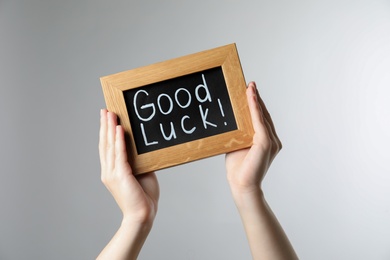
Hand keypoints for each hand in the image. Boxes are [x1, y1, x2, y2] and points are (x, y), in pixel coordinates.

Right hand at [99, 109, 158, 224]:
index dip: (106, 132)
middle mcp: (108, 171)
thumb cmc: (143, 195)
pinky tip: (120, 129)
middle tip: (105, 110)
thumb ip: (138, 160)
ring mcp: (112, 173)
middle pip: (105, 143)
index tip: (107, 117)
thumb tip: (142, 146)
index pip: (107, 147)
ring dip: (110, 128)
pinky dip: (120, 141)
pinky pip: (120, 154)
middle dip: (105, 126)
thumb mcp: (140, 172)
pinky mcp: (121, 175)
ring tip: (111, 114)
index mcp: (111, 171)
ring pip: (110, 146)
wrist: (143, 214)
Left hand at [226, 81, 281, 193]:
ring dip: (255, 100)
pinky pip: (259, 121)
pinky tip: (250, 97)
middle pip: (264, 115)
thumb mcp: (238, 144)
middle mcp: (273, 140)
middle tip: (249, 84)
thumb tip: (232, 119)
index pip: (262, 119)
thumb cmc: (238, 168)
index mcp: (267, 141)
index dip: (256, 104)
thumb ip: (240, 132)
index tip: (250, 90)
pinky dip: (255, 108)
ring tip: (249, 87)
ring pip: (262, 116)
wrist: (241, 185)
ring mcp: (271, 141)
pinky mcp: (266, 143)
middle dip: (256, 98)